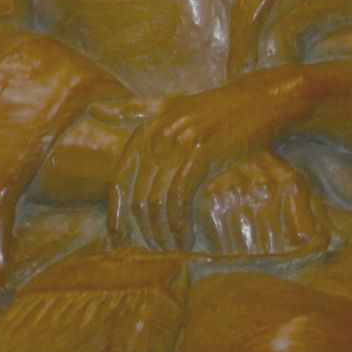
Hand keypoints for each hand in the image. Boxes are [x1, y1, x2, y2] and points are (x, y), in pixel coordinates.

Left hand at [109, 70, 311, 251]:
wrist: (257, 101)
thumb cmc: (213, 108)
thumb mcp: (170, 103)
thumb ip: (133, 108)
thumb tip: (94, 109)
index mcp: (147, 126)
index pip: (119, 179)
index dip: (117, 213)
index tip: (120, 239)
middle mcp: (158, 133)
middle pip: (137, 194)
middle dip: (142, 228)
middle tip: (151, 249)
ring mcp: (180, 142)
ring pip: (157, 198)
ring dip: (160, 230)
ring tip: (169, 246)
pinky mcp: (203, 151)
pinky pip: (179, 196)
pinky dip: (178, 221)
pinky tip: (184, 235)